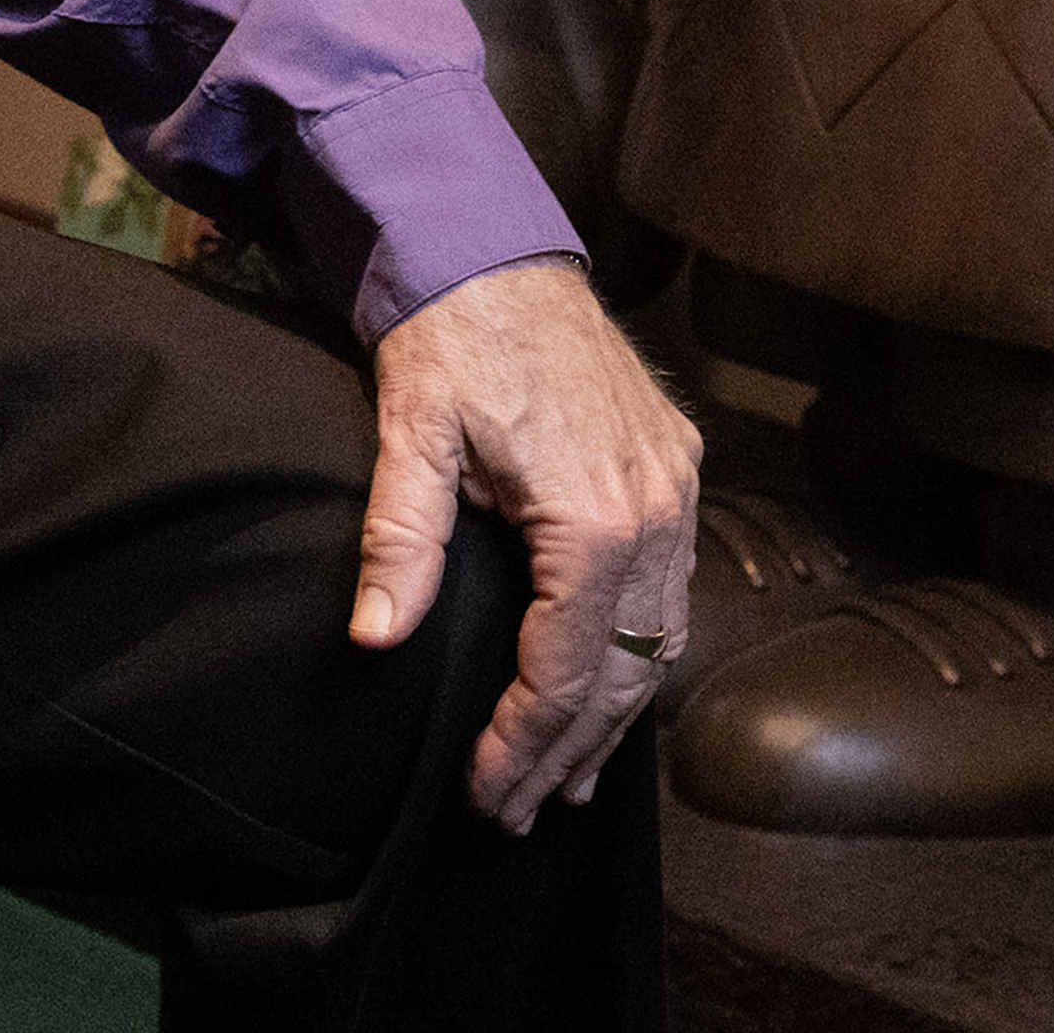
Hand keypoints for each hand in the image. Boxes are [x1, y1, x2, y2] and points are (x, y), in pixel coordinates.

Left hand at [352, 256, 700, 829]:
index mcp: (595, 517)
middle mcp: (657, 513)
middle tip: (521, 813)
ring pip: (660, 639)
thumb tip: (375, 639)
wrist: (495, 240)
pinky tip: (610, 687)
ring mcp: (677, 490)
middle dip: (569, 752)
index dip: (524, 743)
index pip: (564, 669)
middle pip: (621, 673)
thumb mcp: (409, 432)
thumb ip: (401, 539)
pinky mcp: (677, 468)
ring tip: (569, 780)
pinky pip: (672, 590)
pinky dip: (639, 651)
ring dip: (613, 715)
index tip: (487, 797)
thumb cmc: (447, 332)